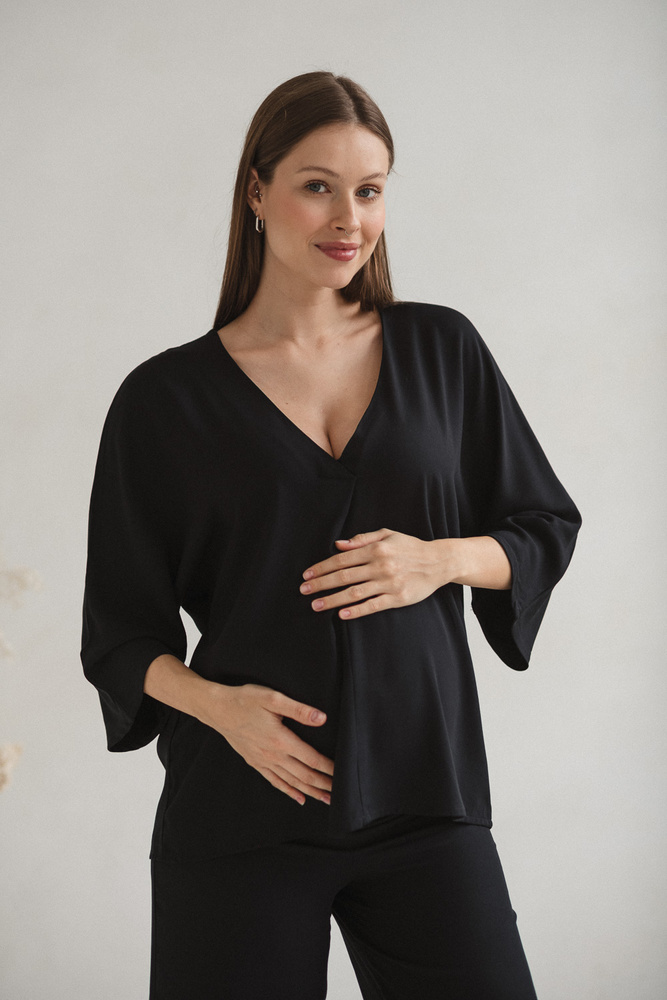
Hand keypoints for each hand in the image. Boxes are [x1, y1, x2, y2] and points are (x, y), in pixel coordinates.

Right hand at [201, 682, 333, 806]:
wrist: (217, 709)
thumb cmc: (245, 700)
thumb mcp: (273, 698)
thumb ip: (299, 709)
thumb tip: (322, 718)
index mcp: (281, 740)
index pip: (312, 759)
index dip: (329, 768)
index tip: (342, 774)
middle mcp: (273, 755)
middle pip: (304, 775)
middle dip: (323, 784)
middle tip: (340, 793)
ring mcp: (263, 761)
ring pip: (292, 781)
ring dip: (310, 791)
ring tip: (326, 799)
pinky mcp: (255, 762)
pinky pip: (275, 781)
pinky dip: (289, 791)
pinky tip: (299, 798)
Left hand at [300, 528, 450, 619]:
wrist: (439, 561)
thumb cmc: (410, 547)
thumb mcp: (387, 535)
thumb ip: (362, 539)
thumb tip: (338, 544)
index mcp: (376, 549)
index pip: (342, 559)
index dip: (322, 567)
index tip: (307, 575)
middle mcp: (380, 566)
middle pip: (344, 576)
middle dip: (321, 584)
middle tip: (304, 591)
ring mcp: (389, 583)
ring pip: (354, 593)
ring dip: (332, 600)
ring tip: (316, 605)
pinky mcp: (397, 598)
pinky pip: (373, 605)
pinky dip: (356, 611)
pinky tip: (342, 614)